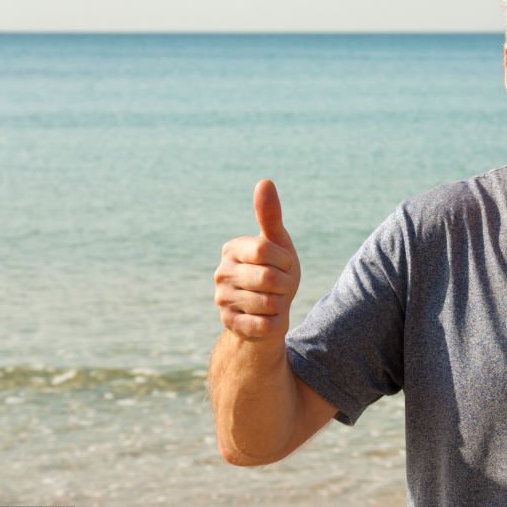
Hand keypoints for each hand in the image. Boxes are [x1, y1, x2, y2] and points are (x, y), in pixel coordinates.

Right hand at [214, 179, 300, 341]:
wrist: (270, 312)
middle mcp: (221, 273)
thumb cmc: (276, 272)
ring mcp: (222, 299)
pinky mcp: (229, 324)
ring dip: (281, 303)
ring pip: (269, 303)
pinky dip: (275, 322)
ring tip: (274, 300)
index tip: (284, 264)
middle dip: (285, 283)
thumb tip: (265, 181)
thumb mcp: (278, 243)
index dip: (284, 259)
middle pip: (268, 278)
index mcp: (232, 249)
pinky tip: (267, 318)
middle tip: (281, 285)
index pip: (265, 250)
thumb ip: (270, 215)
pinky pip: (265, 324)